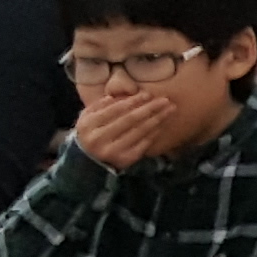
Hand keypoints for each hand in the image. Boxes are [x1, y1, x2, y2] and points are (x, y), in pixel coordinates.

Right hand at [69, 77, 188, 167]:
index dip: (133, 101)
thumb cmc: (90, 134)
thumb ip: (100, 105)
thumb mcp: (87, 117)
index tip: (148, 94)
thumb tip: (119, 96)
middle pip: (130, 119)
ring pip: (139, 131)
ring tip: (170, 109)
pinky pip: (143, 144)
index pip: (116, 109)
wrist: (87, 162)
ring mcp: (113, 151)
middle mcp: (99, 139)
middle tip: (165, 100)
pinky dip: (153, 133)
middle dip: (150, 108)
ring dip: (157, 119)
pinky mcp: (124, 160)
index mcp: (89, 125)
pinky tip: (162, 124)